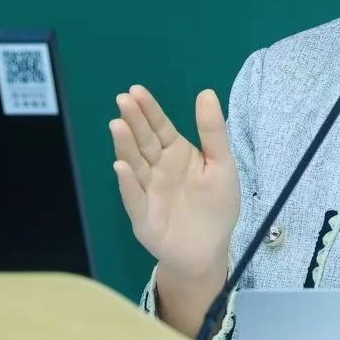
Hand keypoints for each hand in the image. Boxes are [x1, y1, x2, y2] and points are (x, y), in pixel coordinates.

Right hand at [109, 85, 240, 283]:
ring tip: (117, 125)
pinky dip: (128, 183)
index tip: (136, 91)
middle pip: (144, 141)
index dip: (149, 109)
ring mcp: (147, 190)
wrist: (209, 249)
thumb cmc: (216, 205)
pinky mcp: (143, 215)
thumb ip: (213, 131)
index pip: (160, 127)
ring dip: (125, 145)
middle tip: (123, 100)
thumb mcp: (222, 164)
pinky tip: (122, 166)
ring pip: (134, 164)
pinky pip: (134, 197)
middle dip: (134, 121)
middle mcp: (157, 168)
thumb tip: (206, 92)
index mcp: (176, 153)